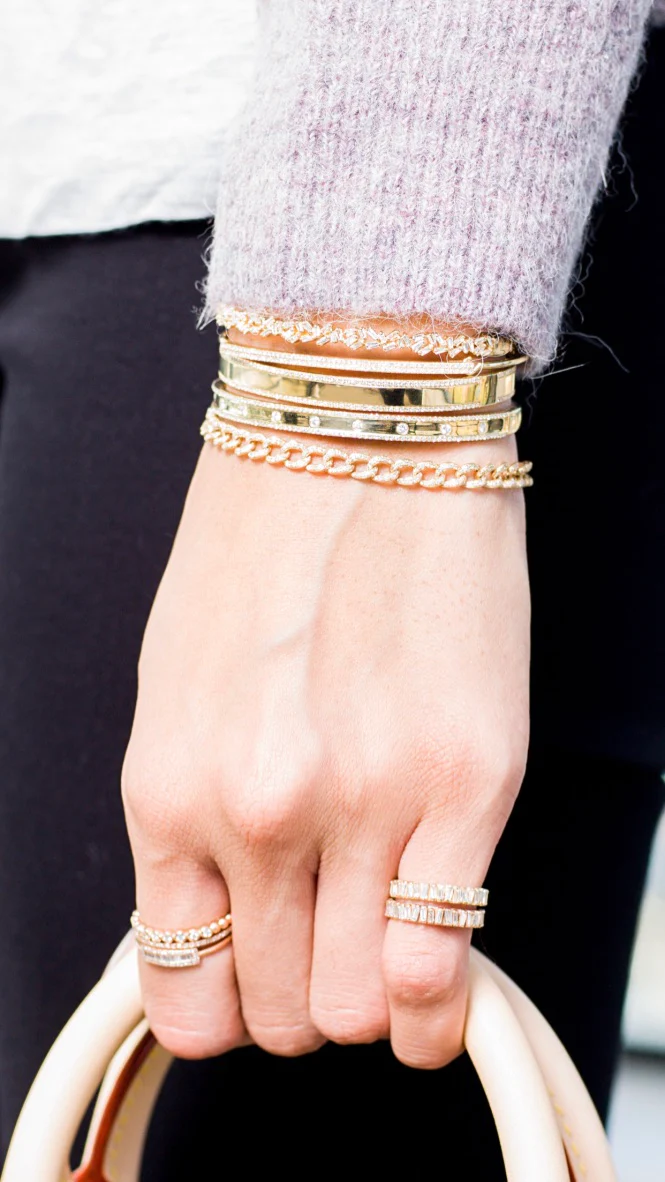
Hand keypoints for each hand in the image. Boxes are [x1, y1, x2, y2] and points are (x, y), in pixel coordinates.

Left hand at [122, 430, 529, 1066]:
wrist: (360, 436)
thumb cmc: (262, 552)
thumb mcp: (176, 696)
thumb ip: (191, 823)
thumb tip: (221, 925)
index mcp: (171, 791)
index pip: (183, 998)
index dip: (227, 1008)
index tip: (256, 980)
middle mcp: (261, 814)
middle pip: (282, 1015)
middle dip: (303, 996)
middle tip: (327, 940)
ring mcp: (370, 804)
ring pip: (360, 1010)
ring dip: (371, 996)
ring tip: (385, 938)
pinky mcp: (470, 780)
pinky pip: (442, 966)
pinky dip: (439, 991)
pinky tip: (438, 956)